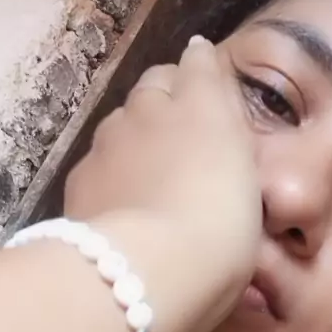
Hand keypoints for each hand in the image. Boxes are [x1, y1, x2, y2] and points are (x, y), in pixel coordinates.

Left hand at [64, 37, 261, 331]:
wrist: (149, 269)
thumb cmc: (222, 232)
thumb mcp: (251, 190)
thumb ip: (233, 149)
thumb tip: (222, 126)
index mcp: (204, 105)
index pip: (199, 62)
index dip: (203, 68)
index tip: (208, 81)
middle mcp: (151, 108)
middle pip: (155, 84)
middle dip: (167, 96)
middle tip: (182, 130)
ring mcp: (109, 139)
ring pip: (121, 121)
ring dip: (136, 133)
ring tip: (149, 170)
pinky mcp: (80, 175)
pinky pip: (98, 159)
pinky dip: (110, 170)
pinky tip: (119, 200)